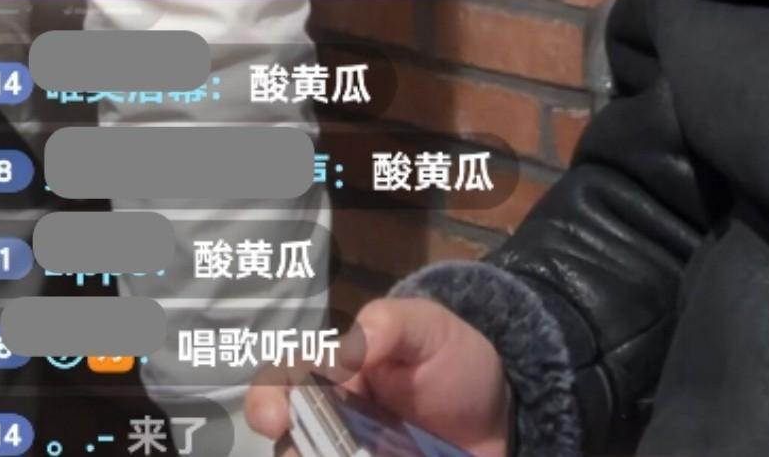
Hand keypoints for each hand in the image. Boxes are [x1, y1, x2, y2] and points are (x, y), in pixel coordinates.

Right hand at [245, 296, 512, 456]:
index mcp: (336, 379)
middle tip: (310, 455)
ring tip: (360, 455)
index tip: (275, 414)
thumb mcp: (429, 328)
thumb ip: (390, 324)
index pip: (285, 384)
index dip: (270, 398)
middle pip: (291, 443)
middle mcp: (333, 428)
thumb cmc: (453, 361)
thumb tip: (347, 348)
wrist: (498, 414)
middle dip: (293, 449)